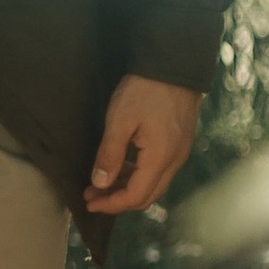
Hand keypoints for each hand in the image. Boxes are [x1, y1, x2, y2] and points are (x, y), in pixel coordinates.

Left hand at [85, 73, 200, 215]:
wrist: (174, 65)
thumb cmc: (145, 90)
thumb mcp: (120, 120)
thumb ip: (109, 154)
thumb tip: (101, 183)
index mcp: (160, 158)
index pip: (136, 196)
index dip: (111, 204)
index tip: (89, 202)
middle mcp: (175, 161)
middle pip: (147, 196)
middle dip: (117, 200)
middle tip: (91, 194)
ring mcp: (179, 153)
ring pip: (153, 184)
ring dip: (127, 187)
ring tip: (100, 182)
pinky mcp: (178, 144)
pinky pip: (158, 170)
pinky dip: (138, 175)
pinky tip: (120, 167)